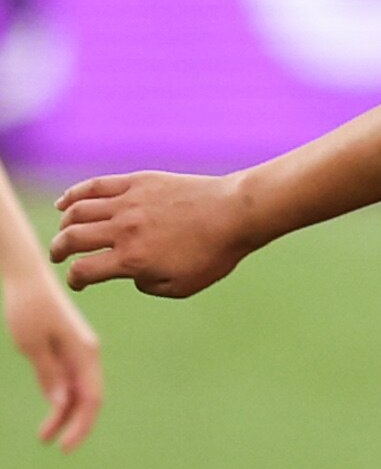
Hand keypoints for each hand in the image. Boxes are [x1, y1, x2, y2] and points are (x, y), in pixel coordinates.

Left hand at [4, 260, 99, 449]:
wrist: (26, 277)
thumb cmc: (28, 307)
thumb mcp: (32, 344)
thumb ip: (49, 374)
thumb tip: (61, 404)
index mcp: (85, 353)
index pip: (91, 399)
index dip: (81, 425)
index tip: (64, 446)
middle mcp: (87, 355)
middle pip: (87, 399)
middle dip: (73, 425)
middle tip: (56, 446)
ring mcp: (78, 354)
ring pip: (76, 393)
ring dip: (62, 415)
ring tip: (43, 436)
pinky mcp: (66, 351)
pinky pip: (68, 381)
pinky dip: (59, 399)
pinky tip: (49, 411)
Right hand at [54, 171, 260, 299]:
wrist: (235, 214)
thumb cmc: (214, 254)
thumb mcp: (183, 286)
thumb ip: (148, 286)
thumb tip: (130, 276)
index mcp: (132, 260)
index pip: (84, 271)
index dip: (75, 280)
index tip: (78, 282)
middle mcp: (123, 230)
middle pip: (72, 238)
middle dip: (58, 250)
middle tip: (58, 255)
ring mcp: (127, 203)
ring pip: (78, 211)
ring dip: (65, 223)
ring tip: (65, 230)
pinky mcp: (135, 182)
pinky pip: (94, 186)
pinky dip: (74, 194)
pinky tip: (65, 203)